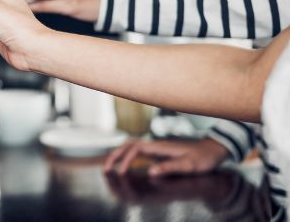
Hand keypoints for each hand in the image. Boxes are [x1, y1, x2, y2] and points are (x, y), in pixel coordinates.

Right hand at [104, 138, 229, 176]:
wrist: (213, 149)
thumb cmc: (203, 158)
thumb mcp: (189, 165)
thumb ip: (170, 167)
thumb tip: (151, 171)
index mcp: (160, 146)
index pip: (135, 149)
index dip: (125, 160)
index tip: (121, 173)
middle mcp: (155, 144)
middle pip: (128, 145)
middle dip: (115, 155)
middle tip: (105, 168)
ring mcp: (156, 147)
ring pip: (131, 146)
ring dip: (118, 154)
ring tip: (109, 166)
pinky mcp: (158, 151)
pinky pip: (137, 151)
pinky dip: (126, 156)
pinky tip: (124, 164)